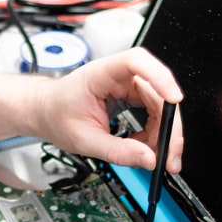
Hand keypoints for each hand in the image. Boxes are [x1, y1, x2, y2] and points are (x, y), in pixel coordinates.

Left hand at [31, 47, 183, 172]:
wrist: (47, 111)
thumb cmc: (57, 114)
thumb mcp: (84, 140)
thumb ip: (117, 151)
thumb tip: (147, 159)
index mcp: (101, 74)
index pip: (136, 62)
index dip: (160, 76)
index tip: (174, 99)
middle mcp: (119, 75)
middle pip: (158, 92)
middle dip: (169, 125)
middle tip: (170, 155)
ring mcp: (128, 85)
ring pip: (160, 105)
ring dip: (164, 133)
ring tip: (153, 157)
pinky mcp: (133, 96)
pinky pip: (154, 113)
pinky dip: (154, 133)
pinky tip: (144, 148)